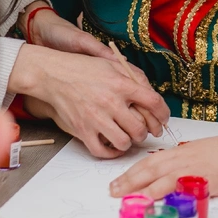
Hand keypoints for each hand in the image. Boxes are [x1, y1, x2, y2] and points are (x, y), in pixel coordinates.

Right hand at [21, 9, 167, 137]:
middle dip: (145, 132)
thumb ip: (133, 78)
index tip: (164, 119)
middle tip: (143, 130)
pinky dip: (111, 152)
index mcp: (121, 84)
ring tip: (127, 136)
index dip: (164, 114)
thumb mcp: (112, 65)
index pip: (154, 103)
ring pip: (124, 142)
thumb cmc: (83, 69)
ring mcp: (96, 118)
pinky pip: (102, 151)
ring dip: (129, 142)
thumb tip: (151, 94)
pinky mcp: (82, 130)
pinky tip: (113, 145)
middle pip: (140, 128)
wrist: (54, 75)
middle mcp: (111, 103)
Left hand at [109, 121, 217, 199]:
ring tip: (124, 195)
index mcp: (183, 151)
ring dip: (140, 185)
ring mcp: (195, 166)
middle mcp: (185, 156)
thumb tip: (171, 174)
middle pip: (150, 167)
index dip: (132, 171)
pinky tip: (154, 196)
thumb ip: (187, 162)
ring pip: (161, 174)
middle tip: (112, 190)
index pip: (151, 160)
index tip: (116, 181)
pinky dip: (165, 190)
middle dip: (129, 179)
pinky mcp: (207, 177)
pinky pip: (182, 184)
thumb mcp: (204, 154)